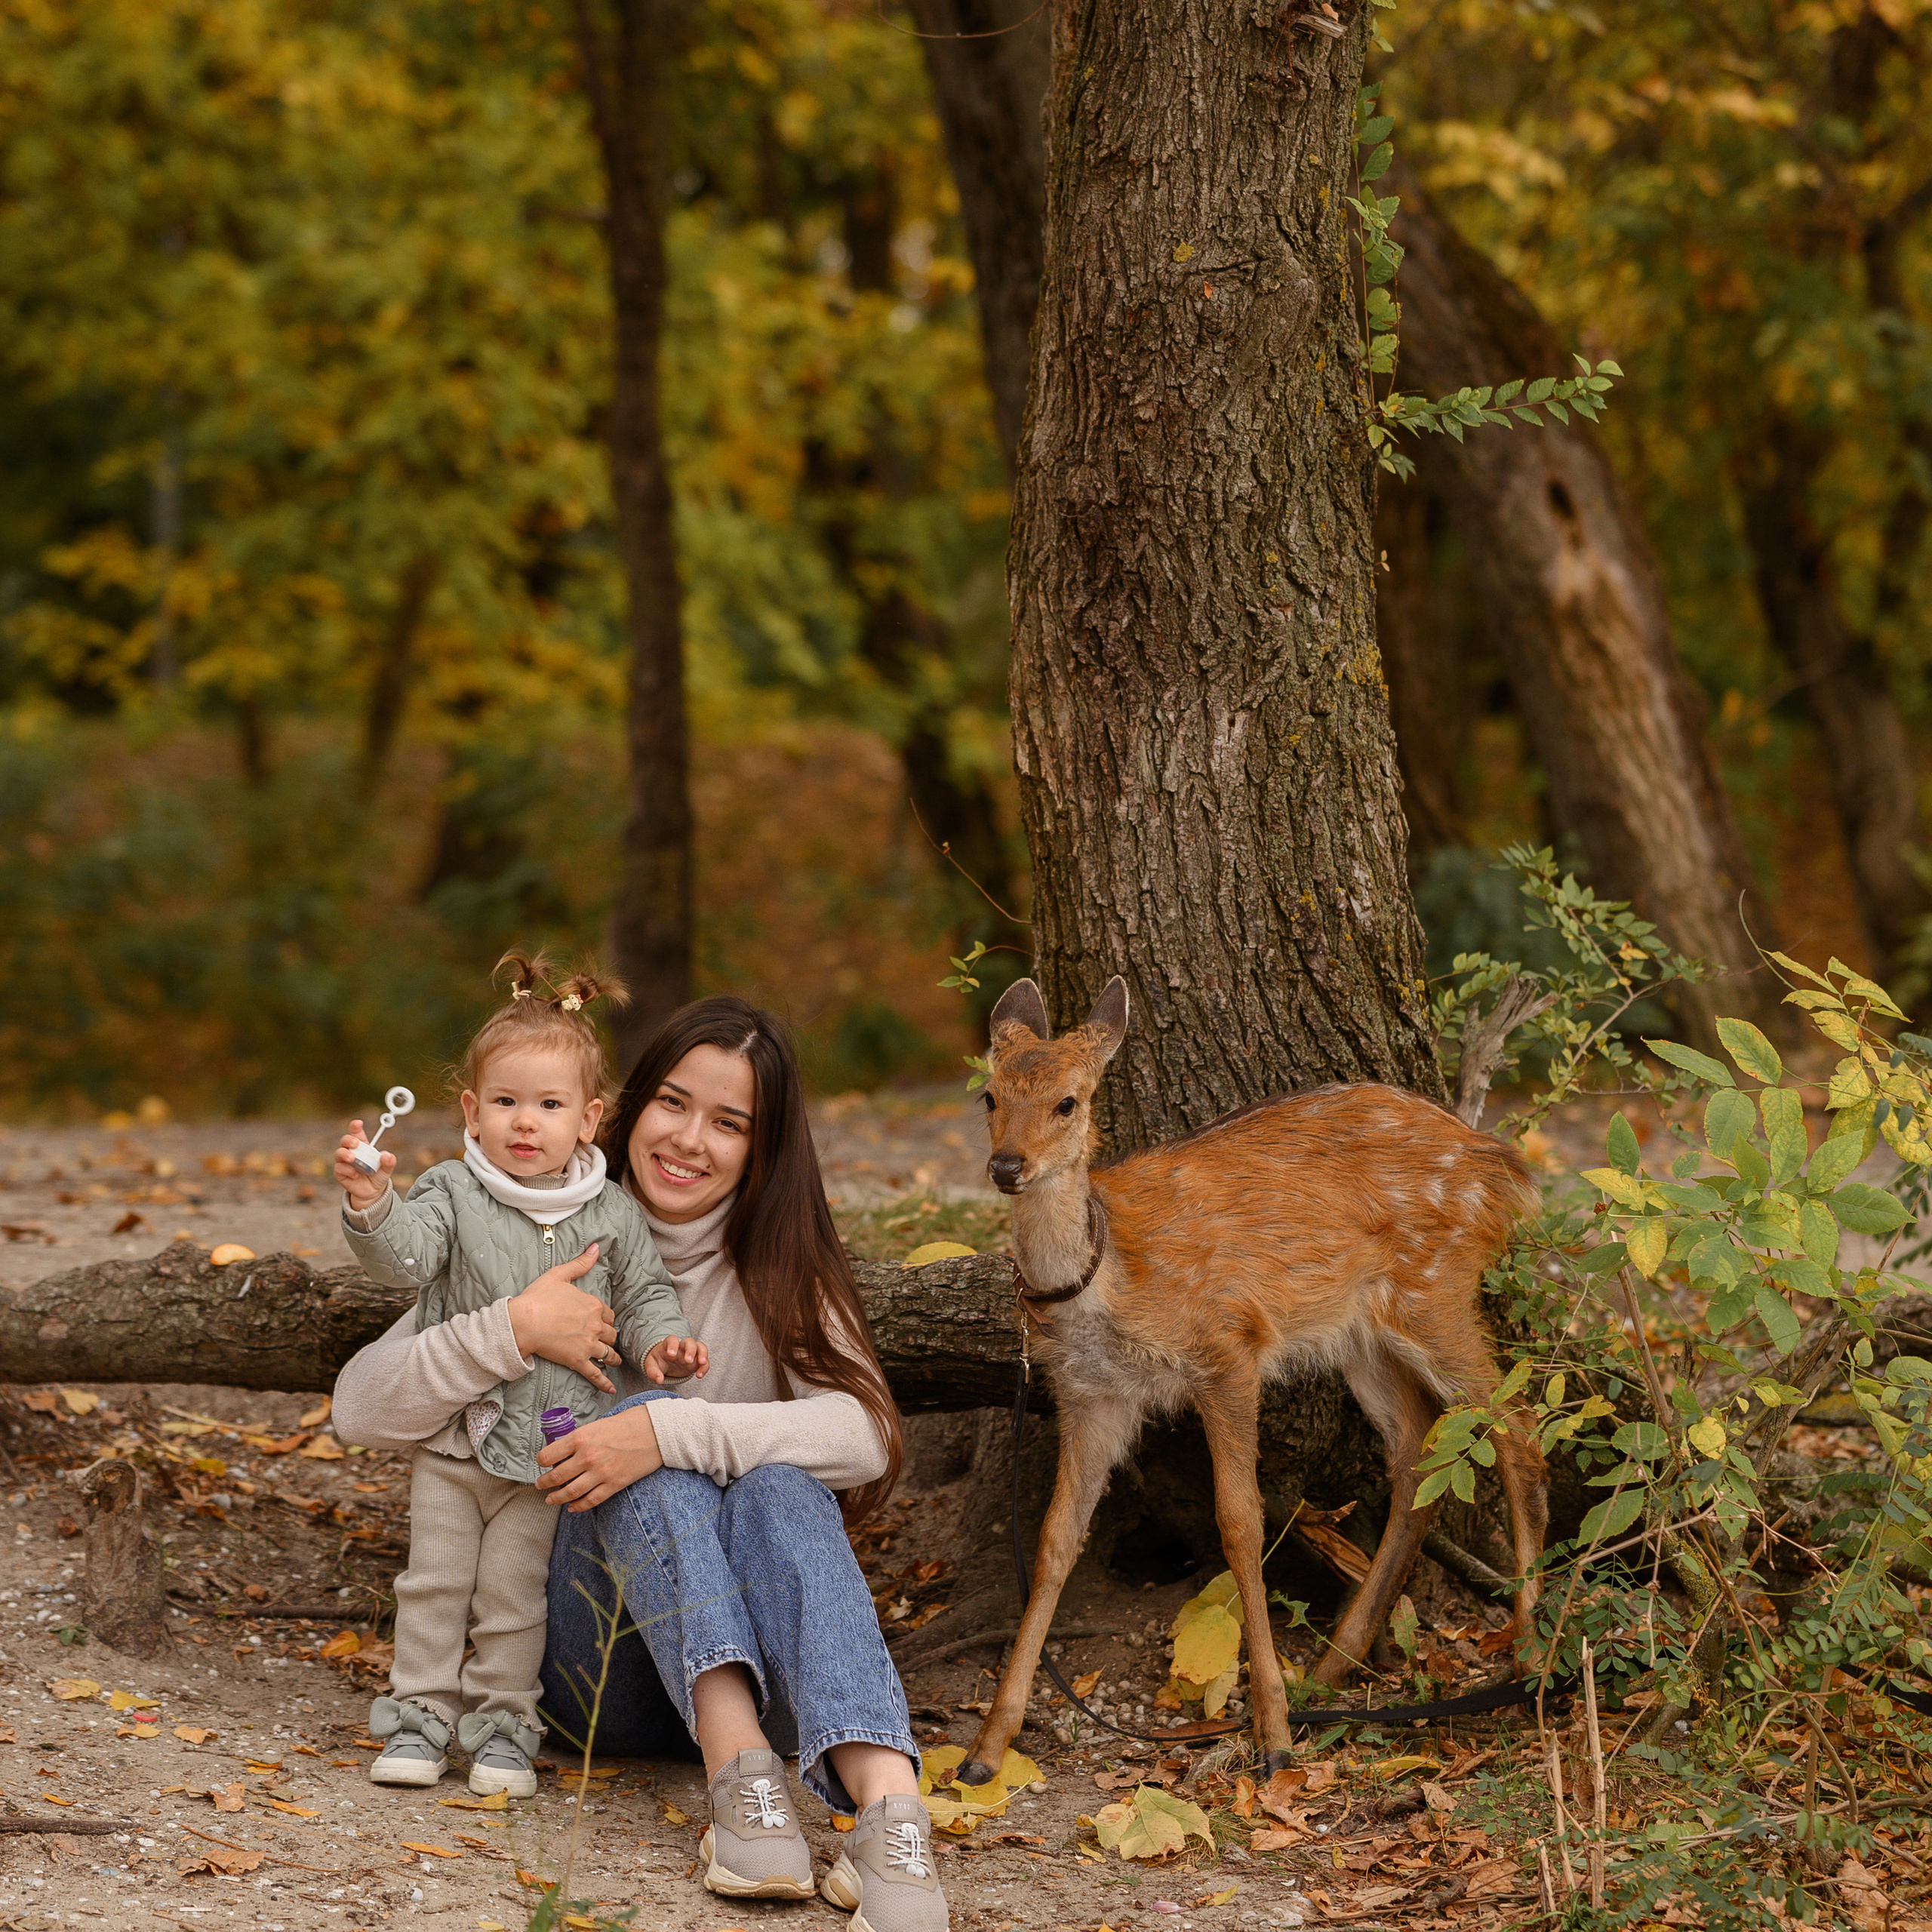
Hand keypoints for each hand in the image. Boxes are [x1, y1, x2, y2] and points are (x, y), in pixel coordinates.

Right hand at [334, 1121, 393, 1211]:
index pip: (356, 1133)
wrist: (372, 1192)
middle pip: (345, 1140)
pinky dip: (347, 1170)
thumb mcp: (387, 1169)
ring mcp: (344, 1162)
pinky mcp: (340, 1173)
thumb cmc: (378, 1176)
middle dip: (349, 1139)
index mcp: (363, 1146)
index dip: (355, 1126)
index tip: (358, 1123)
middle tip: (356, 1144)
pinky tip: (355, 1174)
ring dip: (345, 1154)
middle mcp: (352, 1152)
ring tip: (353, 1159)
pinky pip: (339, 1168)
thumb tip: (386, 1155)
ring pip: (339, 1153)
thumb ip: (389, 1162)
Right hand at [506, 1244, 621, 1394]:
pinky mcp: (578, 1361)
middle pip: (611, 1333)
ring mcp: (588, 1344)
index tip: (602, 1321)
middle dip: (609, 1337)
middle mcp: (595, 1325)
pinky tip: (610, 1389)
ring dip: (612, 1357)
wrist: (522, 1321)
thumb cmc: (537, 1298)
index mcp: (593, 1305)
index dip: (605, 1318)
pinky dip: (604, 1383)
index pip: (609, 1313)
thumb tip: (595, 1247)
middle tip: (607, 1341)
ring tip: (614, 1362)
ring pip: (608, 1353)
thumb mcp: (559, 1274)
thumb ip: (580, 1263)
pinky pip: (596, 1374)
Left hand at [537, 1404, 662, 1510]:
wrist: (656, 1431)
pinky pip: (590, 1501)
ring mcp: (600, 1473)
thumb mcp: (598, 1424)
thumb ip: (581, 1439)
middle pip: (556, 1477)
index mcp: (581, 1438)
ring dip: (557, 1498)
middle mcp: (587, 1457)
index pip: (548, 1455)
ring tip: (550, 1499)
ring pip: (570, 1492)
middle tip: (541, 1485)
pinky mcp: (614, 1484)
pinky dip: (578, 1507)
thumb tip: (566, 1452)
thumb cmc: (629, 1423)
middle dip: (544, 1483)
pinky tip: (572, 1507)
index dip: (541, 1462)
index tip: (542, 1465)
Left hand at [643, 1335, 707, 1383]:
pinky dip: (704, 1367)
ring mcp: (691, 1352)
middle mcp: (681, 1346)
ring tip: (702, 1363)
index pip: (672, 1339)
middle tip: (688, 1360)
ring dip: (702, 1354)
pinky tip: (699, 1375)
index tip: (672, 1355)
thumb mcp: (651, 1366)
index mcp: (669, 1344)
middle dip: (690, 1350)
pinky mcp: (697, 1361)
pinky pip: (704, 1361)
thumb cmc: (658, 1361)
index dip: (673, 1345)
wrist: (665, 1363)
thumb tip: (659, 1380)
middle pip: (689, 1341)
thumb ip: (653, 1372)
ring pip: (700, 1347)